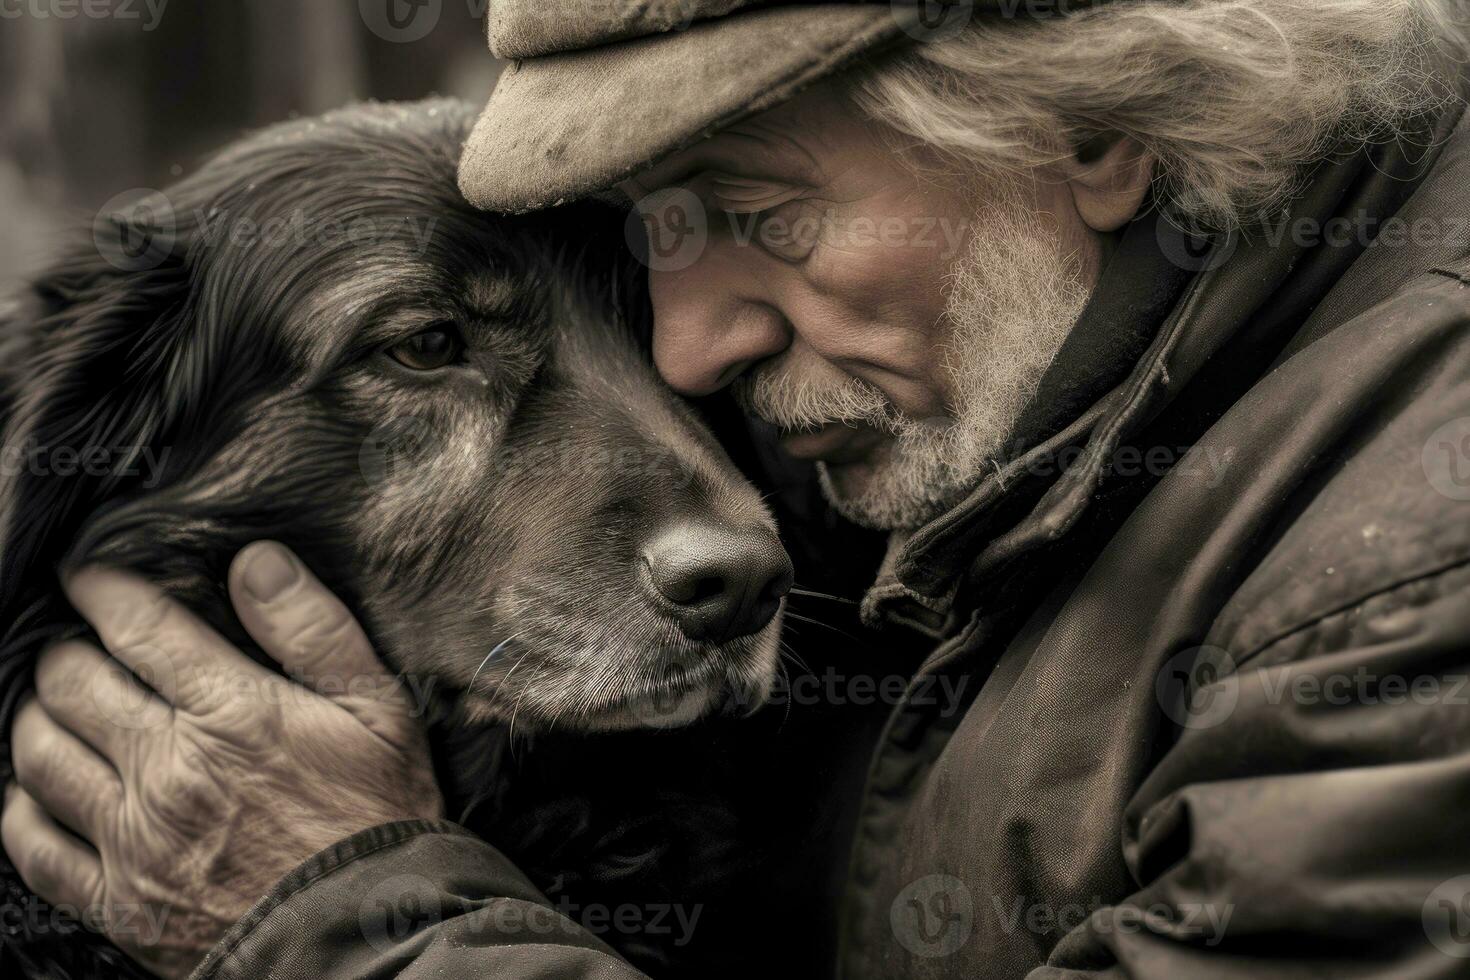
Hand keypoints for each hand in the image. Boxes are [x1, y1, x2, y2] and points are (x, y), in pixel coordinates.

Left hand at [1, 542, 443, 977]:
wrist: (368, 937)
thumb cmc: (381, 817)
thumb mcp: (379, 710)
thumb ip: (313, 629)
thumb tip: (255, 560)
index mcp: (231, 713)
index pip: (136, 628)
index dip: (101, 590)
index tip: (88, 576)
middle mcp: (167, 769)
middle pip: (69, 685)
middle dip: (65, 650)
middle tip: (78, 644)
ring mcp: (133, 839)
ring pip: (38, 756)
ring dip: (35, 718)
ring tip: (56, 707)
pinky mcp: (117, 901)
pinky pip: (34, 847)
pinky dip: (19, 808)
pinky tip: (35, 790)